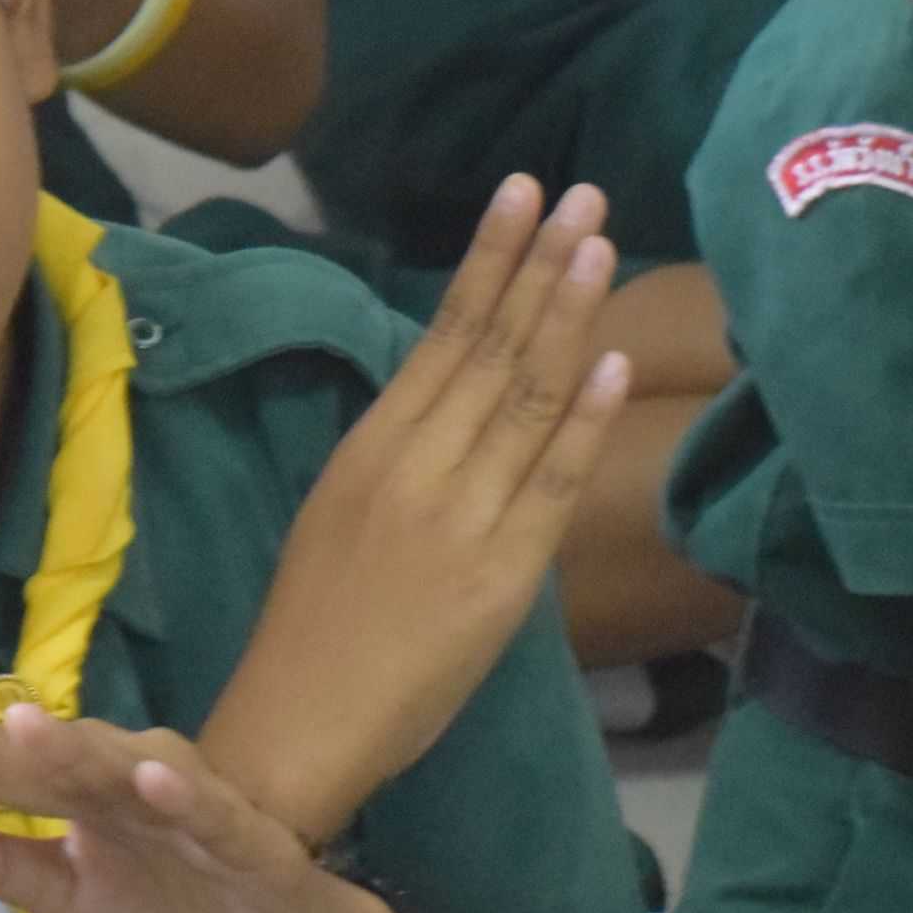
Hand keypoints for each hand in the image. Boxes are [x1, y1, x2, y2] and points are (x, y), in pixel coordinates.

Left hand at [0, 711, 403, 912]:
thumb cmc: (169, 905)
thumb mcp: (75, 901)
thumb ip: (8, 872)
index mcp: (79, 788)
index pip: (2, 771)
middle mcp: (125, 773)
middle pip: (51, 755)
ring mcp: (185, 796)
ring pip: (122, 763)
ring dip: (76, 747)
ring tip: (24, 730)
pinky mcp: (242, 831)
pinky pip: (209, 808)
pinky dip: (180, 791)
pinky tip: (147, 778)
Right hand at [200, 176, 628, 843]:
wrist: (303, 721)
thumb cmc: (319, 626)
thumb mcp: (343, 514)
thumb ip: (405, 457)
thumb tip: (461, 402)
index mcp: (371, 449)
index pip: (443, 334)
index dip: (489, 261)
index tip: (522, 195)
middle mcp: (417, 467)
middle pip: (490, 348)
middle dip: (540, 263)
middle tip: (581, 191)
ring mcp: (462, 517)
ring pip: (525, 399)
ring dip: (567, 317)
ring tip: (601, 244)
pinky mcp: (502, 575)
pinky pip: (551, 485)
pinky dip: (582, 422)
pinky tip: (609, 364)